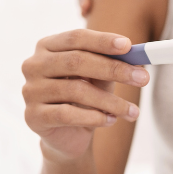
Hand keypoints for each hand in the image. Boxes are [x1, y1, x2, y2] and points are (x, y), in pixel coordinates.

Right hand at [21, 29, 148, 159]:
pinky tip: (111, 120)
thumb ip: (112, 64)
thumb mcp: (99, 77)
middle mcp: (33, 65)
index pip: (76, 38)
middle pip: (76, 61)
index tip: (129, 46)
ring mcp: (30, 91)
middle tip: (143, 78)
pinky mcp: (32, 116)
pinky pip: (67, 114)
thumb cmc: (84, 98)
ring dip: (110, 101)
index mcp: (47, 47)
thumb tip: (138, 57)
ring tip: (132, 111)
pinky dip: (94, 117)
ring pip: (75, 90)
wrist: (67, 135)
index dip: (102, 41)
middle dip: (114, 69)